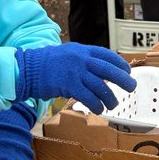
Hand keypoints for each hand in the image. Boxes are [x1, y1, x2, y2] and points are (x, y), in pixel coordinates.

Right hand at [15, 42, 135, 113]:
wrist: (28, 68)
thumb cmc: (45, 63)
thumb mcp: (67, 54)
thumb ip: (82, 60)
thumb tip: (98, 71)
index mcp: (82, 50)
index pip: (107, 55)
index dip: (119, 63)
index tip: (127, 70)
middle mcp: (81, 59)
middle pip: (108, 70)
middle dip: (122, 79)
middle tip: (131, 87)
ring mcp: (75, 72)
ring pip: (100, 86)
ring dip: (109, 97)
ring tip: (112, 104)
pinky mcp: (69, 85)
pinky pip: (89, 97)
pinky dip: (96, 105)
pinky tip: (99, 109)